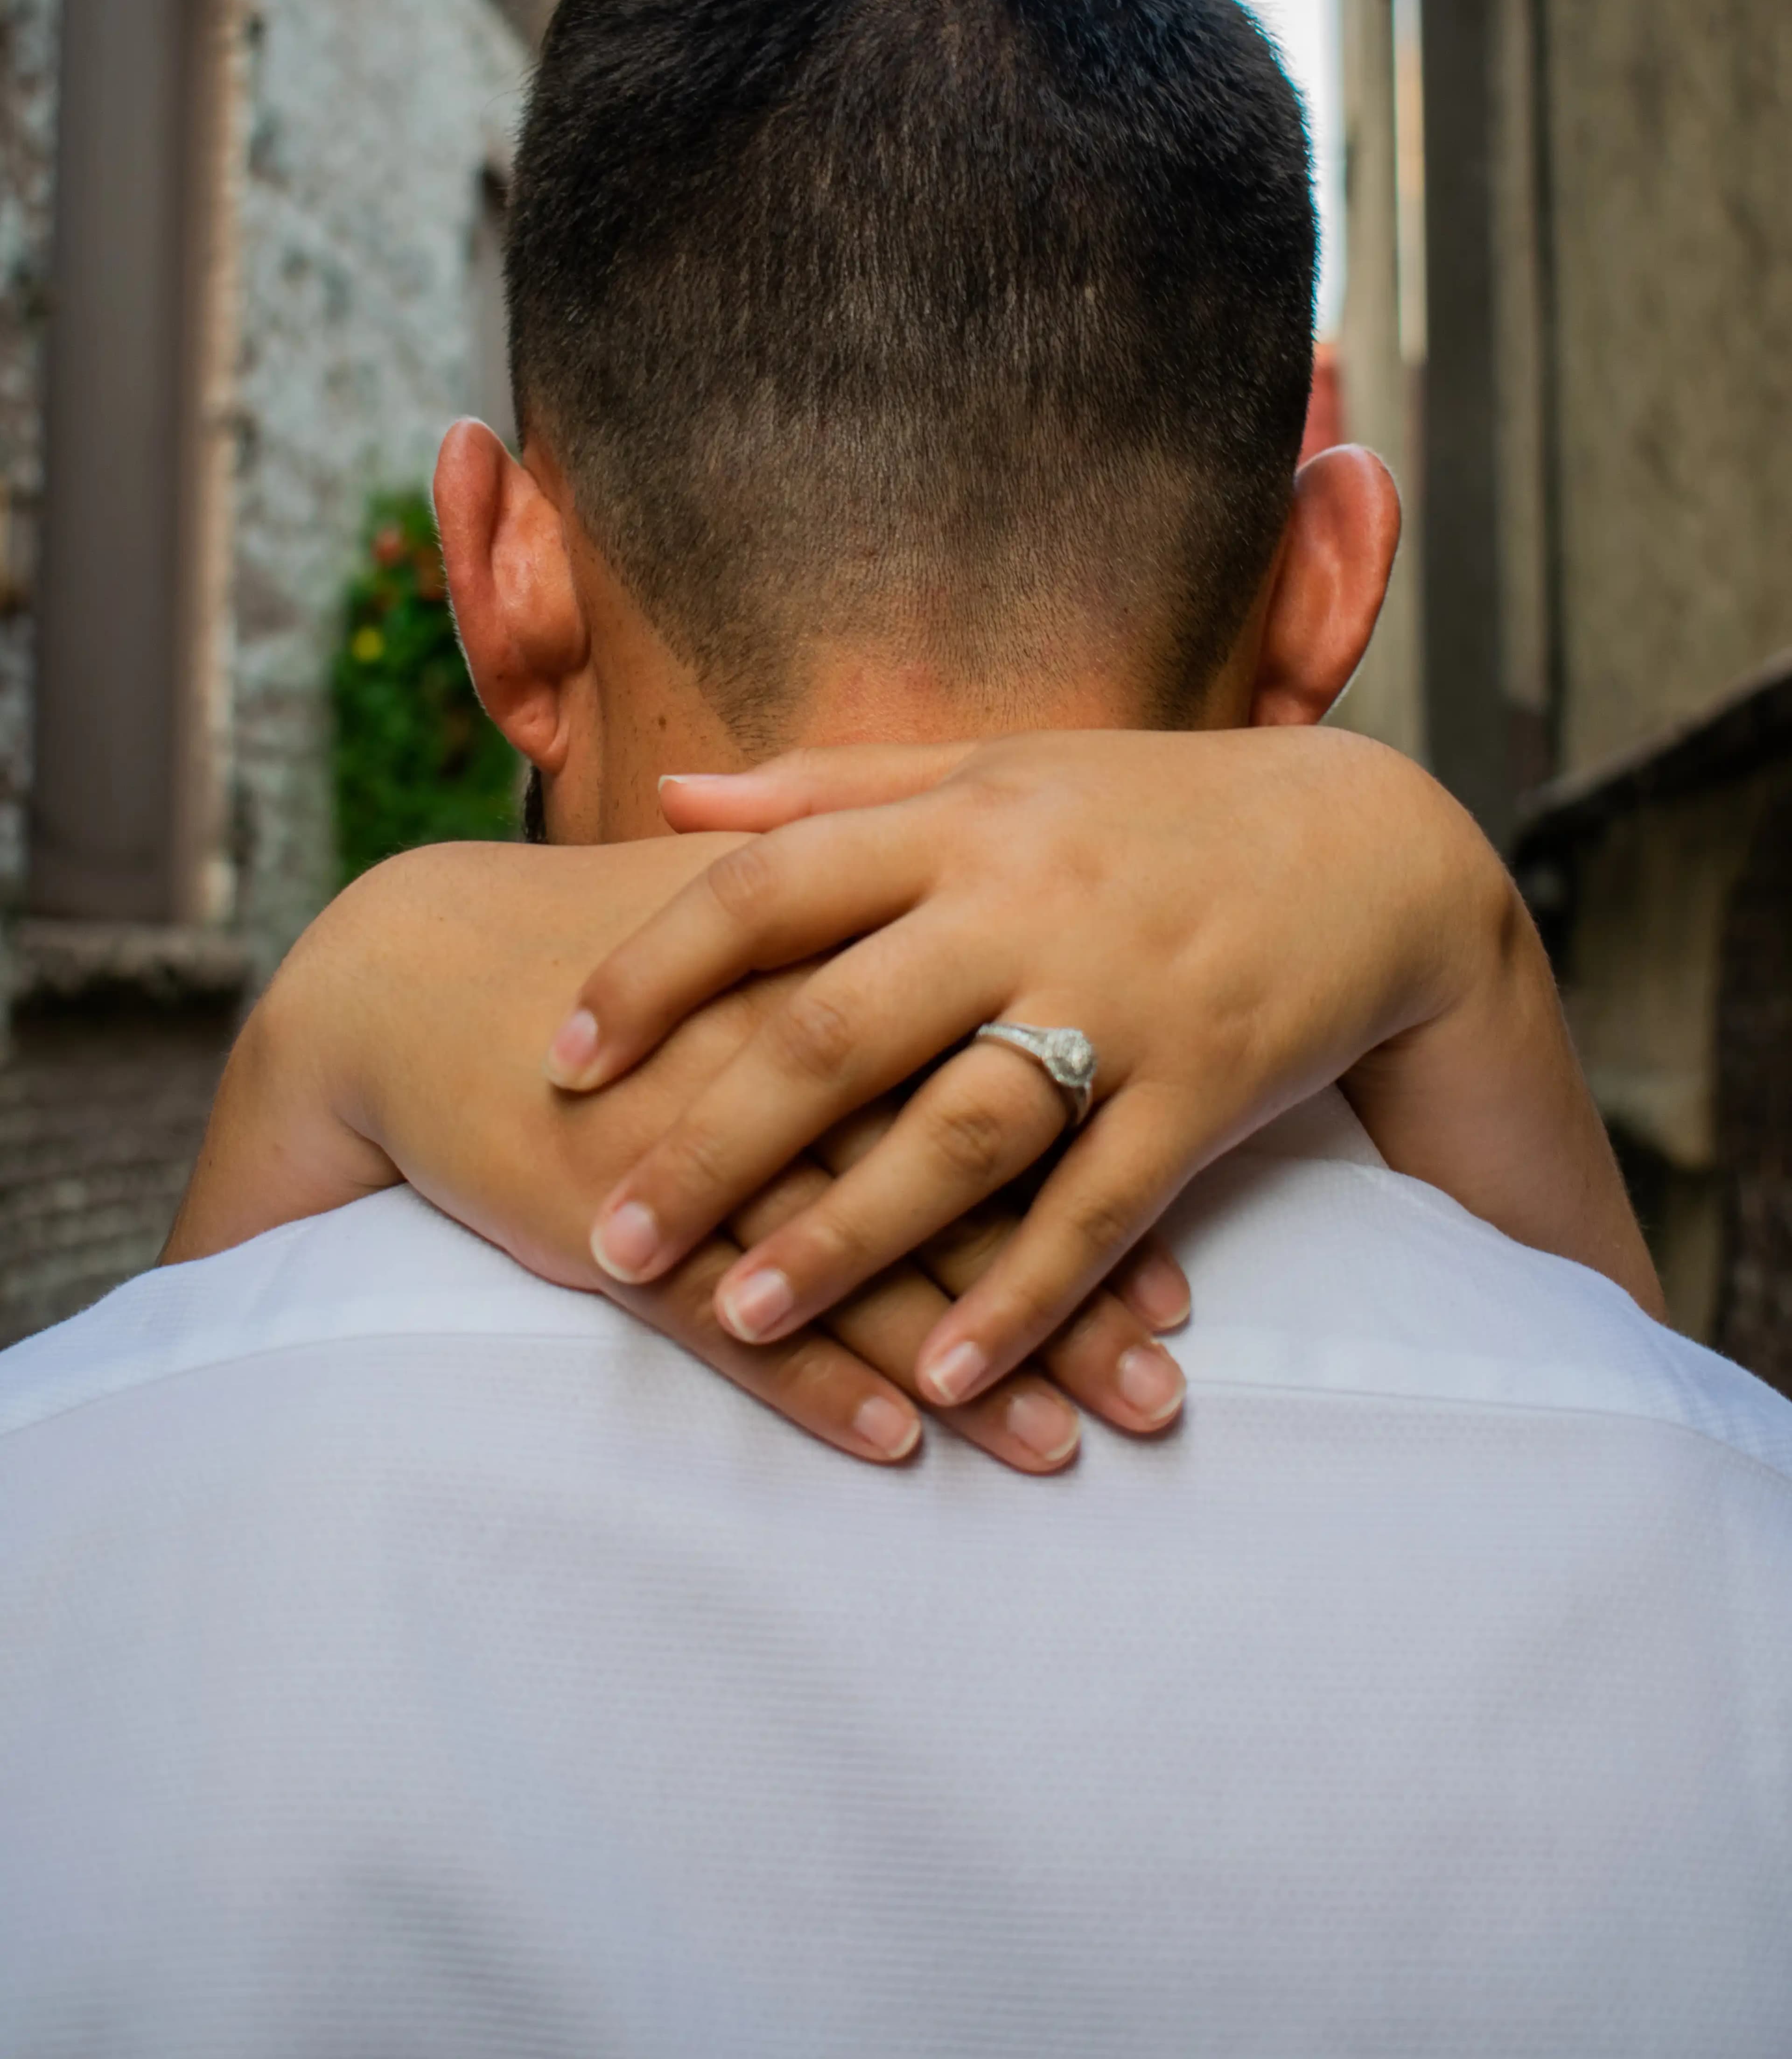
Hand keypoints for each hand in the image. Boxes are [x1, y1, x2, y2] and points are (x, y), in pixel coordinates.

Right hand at [167, 840, 1187, 1472]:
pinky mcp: (615, 1220)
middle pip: (958, 1191)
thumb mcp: (741, 909)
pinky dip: (814, 1383)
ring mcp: (699, 1147)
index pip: (1001, 1080)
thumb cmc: (601, 947)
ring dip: (969, 1366)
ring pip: (863, 1271)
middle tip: (1171, 1383)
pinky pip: (731, 1317)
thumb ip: (867, 922)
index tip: (1187, 1267)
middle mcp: (785, 1058)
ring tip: (1071, 1448)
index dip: (1099, 1176)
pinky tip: (899, 1442)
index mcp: (834, 966)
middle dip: (1069, 1296)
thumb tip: (994, 944)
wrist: (416, 979)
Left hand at [548, 727, 1659, 1411]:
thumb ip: (831, 784)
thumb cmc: (1151, 806)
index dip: (654, 968)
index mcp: (961, 822)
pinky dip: (1023, 1297)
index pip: (773, 888)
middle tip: (607, 1238)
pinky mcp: (1204, 1090)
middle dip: (712, 1143)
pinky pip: (1099, 1210)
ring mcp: (1122, 1002)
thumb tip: (672, 796)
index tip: (560, 1054)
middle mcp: (1027, 906)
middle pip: (840, 1031)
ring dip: (844, 1240)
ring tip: (734, 1321)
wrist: (1372, 846)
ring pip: (959, 1135)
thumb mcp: (994, 766)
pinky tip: (946, 1377)